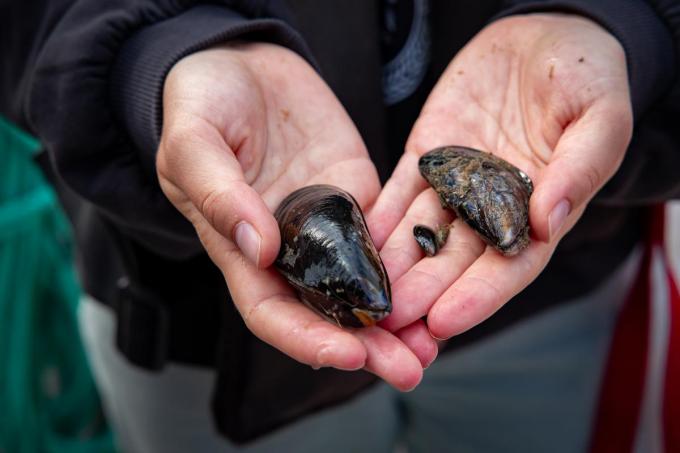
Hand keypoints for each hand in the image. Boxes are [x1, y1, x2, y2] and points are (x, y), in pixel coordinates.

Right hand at [157, 43, 435, 389]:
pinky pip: (386, 235)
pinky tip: (442, 284)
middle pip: (326, 312)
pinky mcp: (356, 194)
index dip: (306, 339)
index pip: (271, 311)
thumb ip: (218, 193)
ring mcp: (325, 223)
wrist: (242, 64)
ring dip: (397, 318)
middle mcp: (287, 247)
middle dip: (366, 346)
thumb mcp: (194, 141)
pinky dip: (410, 266)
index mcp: (240, 247)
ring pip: (363, 284)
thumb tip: (260, 248)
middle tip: (410, 369)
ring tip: (434, 345)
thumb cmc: (201, 102)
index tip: (347, 356)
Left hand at [369, 14, 632, 337]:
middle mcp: (494, 207)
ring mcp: (457, 183)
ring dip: (394, 265)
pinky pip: (398, 191)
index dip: (478, 297)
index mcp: (542, 210)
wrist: (546, 35)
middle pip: (456, 261)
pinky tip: (353, 241)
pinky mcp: (427, 156)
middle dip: (423, 293)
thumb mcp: (600, 118)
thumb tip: (548, 222)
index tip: (444, 322)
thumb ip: (579, 169)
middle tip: (389, 322)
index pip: (509, 267)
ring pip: (421, 233)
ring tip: (364, 294)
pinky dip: (377, 217)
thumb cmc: (587, 75)